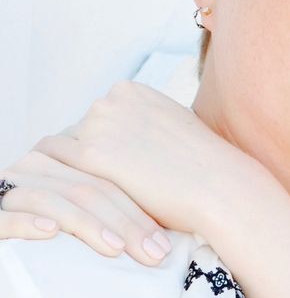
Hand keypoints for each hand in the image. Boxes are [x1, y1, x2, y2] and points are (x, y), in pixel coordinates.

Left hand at [0, 82, 256, 263]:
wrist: (221, 189)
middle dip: (87, 160)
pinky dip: (64, 186)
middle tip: (96, 192)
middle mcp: (111, 99)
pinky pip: (60, 169)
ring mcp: (99, 123)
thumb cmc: (207, 171)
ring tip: (88, 202)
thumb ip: (146, 131)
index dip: (101, 148)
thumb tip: (134, 151)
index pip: (98, 119)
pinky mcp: (93, 155)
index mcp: (131, 91)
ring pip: (66, 151)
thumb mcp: (175, 131)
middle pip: (79, 132)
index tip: (114, 174)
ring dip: (75, 174)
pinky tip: (77, 206)